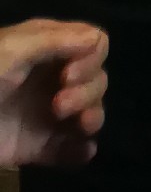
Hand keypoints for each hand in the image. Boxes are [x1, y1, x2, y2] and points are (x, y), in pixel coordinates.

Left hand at [0, 19, 107, 168]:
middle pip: (97, 78)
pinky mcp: (39, 147)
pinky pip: (72, 150)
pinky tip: (81, 151)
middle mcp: (53, 78)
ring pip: (91, 111)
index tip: (69, 75)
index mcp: (48, 48)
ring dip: (91, 117)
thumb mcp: (12, 49)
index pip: (93, 45)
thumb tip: (97, 39)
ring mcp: (47, 114)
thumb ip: (55, 40)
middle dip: (87, 91)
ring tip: (77, 127)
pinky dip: (82, 151)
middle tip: (58, 105)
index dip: (91, 59)